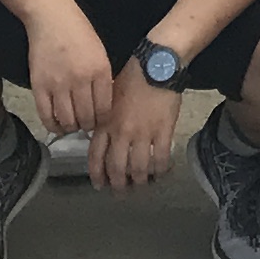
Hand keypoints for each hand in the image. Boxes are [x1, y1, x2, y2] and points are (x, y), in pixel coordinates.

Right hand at [23, 3, 114, 135]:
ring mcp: (59, 84)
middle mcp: (81, 80)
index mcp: (100, 71)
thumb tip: (104, 106)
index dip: (103, 121)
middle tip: (85, 123)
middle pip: (87, 118)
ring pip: (67, 121)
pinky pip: (46, 116)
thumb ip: (103, 79)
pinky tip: (56, 124)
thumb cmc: (79, 31)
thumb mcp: (100, 53)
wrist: (51, 16)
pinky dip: (53, 125)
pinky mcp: (39, 86)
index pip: (104, 110)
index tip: (99, 121)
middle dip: (88, 125)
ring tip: (72, 123)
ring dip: (71, 127)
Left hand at [94, 67, 184, 189]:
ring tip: (141, 186)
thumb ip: (105, 118)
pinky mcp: (163, 132)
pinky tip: (160, 174)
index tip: (100, 185)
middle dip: (118, 185)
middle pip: (117, 168)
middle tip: (121, 193)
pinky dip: (160, 171)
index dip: (97, 175)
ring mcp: (143, 134)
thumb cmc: (132, 76)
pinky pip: (160, 159)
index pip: (96, 157)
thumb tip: (102, 135)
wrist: (157, 65)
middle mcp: (122, 133)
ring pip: (138, 168)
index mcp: (106, 123)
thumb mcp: (109, 96)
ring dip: (139, 182)